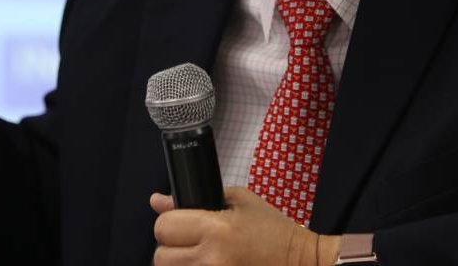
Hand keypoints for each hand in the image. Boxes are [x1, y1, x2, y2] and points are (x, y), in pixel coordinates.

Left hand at [151, 186, 340, 264]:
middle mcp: (211, 259)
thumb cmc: (272, 228)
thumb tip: (158, 201)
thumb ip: (197, 198)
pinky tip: (208, 264)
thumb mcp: (239, 200)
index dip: (169, 221)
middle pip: (160, 256)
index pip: (164, 227)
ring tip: (200, 255)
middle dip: (171, 246)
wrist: (300, 262)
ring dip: (179, 263)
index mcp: (216, 229)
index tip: (181, 221)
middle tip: (189, 241)